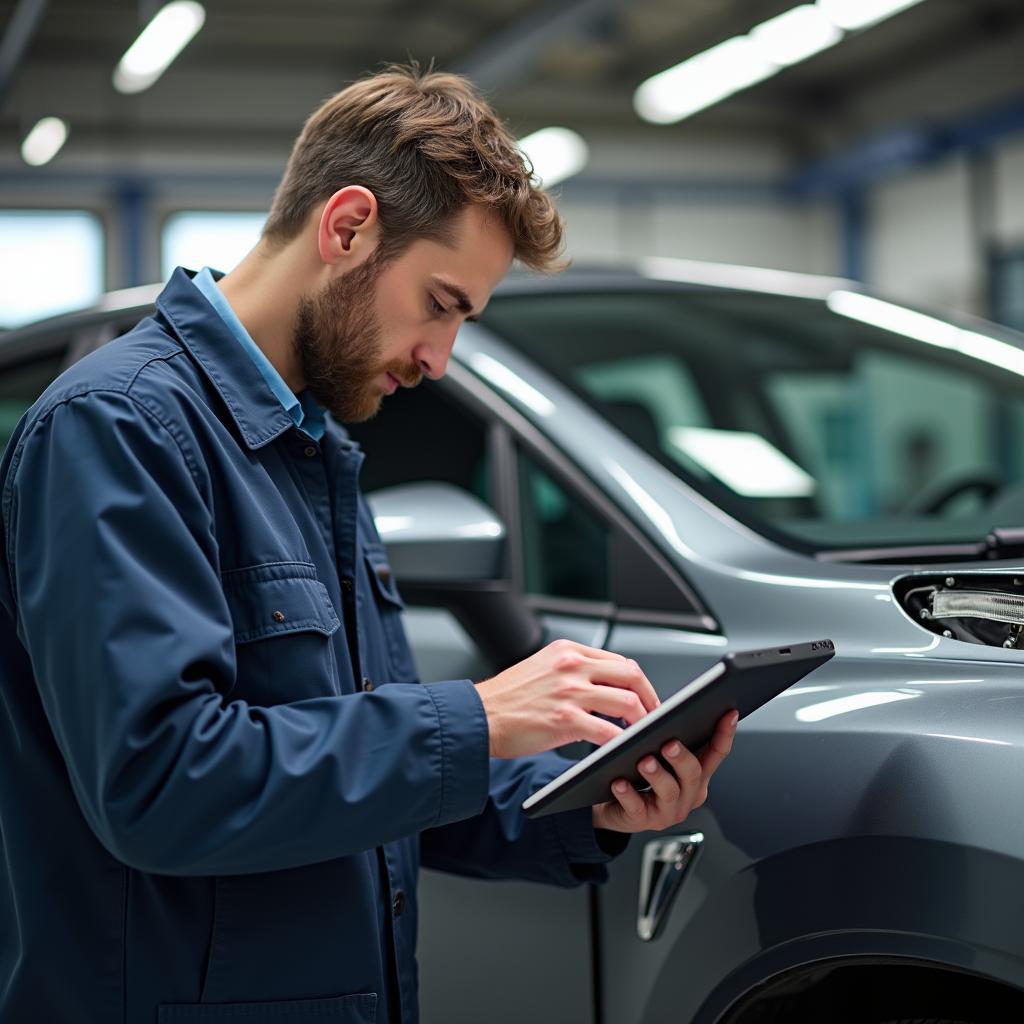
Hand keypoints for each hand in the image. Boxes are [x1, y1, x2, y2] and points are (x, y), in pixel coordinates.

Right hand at [475, 639, 659, 758]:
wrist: (478, 716)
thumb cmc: (507, 698)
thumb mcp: (542, 668)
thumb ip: (572, 672)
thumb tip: (602, 689)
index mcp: (567, 651)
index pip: (618, 660)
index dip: (638, 681)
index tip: (644, 696)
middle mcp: (571, 665)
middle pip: (631, 675)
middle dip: (649, 697)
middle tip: (653, 715)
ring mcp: (569, 691)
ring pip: (626, 701)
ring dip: (641, 721)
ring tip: (641, 734)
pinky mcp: (564, 719)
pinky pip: (607, 731)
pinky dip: (621, 742)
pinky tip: (622, 749)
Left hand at [591, 710, 738, 833]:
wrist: (614, 807)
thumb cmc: (639, 775)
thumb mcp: (660, 756)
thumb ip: (670, 739)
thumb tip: (672, 712)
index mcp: (696, 775)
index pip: (716, 753)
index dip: (724, 734)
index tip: (729, 714)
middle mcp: (687, 795)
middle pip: (693, 774)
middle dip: (682, 757)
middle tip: (670, 743)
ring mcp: (667, 811)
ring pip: (668, 792)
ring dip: (657, 774)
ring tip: (644, 761)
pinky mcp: (643, 821)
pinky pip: (637, 808)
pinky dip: (628, 794)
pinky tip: (619, 782)